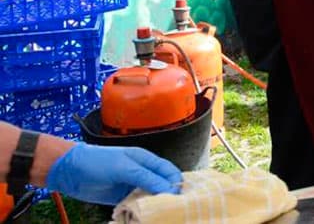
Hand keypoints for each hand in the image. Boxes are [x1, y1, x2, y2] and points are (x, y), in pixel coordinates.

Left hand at [46, 143, 181, 204]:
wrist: (69, 171)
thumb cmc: (98, 162)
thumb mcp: (124, 167)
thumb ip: (146, 178)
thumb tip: (169, 189)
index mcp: (146, 160)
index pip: (169, 171)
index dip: (176, 183)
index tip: (180, 197)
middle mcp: (142, 173)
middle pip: (162, 186)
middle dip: (167, 197)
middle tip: (170, 210)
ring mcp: (132, 186)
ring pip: (150, 198)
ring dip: (153, 206)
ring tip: (157, 215)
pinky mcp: (121, 199)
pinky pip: (136, 206)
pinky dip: (140, 212)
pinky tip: (142, 217)